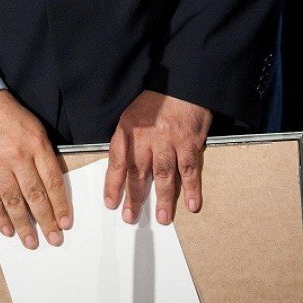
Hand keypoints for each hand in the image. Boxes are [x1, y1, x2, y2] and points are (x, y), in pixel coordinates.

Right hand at [0, 89, 71, 249]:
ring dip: (24, 224)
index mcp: (36, 144)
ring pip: (14, 201)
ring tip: (31, 241)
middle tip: (54, 238)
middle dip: (46, 220)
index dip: (60, 204)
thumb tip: (52, 184)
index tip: (65, 222)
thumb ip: (43, 155)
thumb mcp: (34, 128)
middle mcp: (19, 156)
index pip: (53, 180)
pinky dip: (0, 217)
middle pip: (35, 194)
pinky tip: (8, 229)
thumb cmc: (9, 114)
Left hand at [103, 91, 211, 225]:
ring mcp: (168, 140)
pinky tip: (192, 204)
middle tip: (131, 218)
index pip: (117, 160)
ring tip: (162, 218)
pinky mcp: (189, 141)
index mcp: (128, 129)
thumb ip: (128, 142)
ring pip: (163, 174)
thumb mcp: (133, 116)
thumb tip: (123, 171)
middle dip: (134, 197)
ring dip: (163, 198)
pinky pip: (190, 169)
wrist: (181, 84)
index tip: (111, 203)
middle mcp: (146, 136)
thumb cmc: (156, 103)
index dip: (113, 184)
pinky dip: (192, 188)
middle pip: (138, 171)